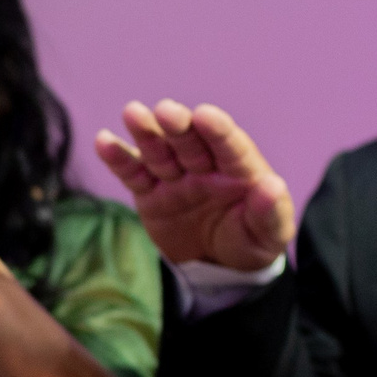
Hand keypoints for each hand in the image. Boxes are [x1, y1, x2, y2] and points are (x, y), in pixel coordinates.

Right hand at [93, 100, 295, 269]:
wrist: (219, 265)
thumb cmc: (251, 242)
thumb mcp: (270, 236)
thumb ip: (270, 212)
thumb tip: (273, 185)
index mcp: (239, 170)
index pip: (229, 146)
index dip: (217, 130)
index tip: (205, 115)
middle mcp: (205, 166)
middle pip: (190, 142)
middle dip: (178, 126)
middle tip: (165, 111)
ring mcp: (175, 176)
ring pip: (159, 151)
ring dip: (146, 133)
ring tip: (132, 113)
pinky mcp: (150, 193)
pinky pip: (133, 174)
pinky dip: (118, 158)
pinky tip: (103, 142)